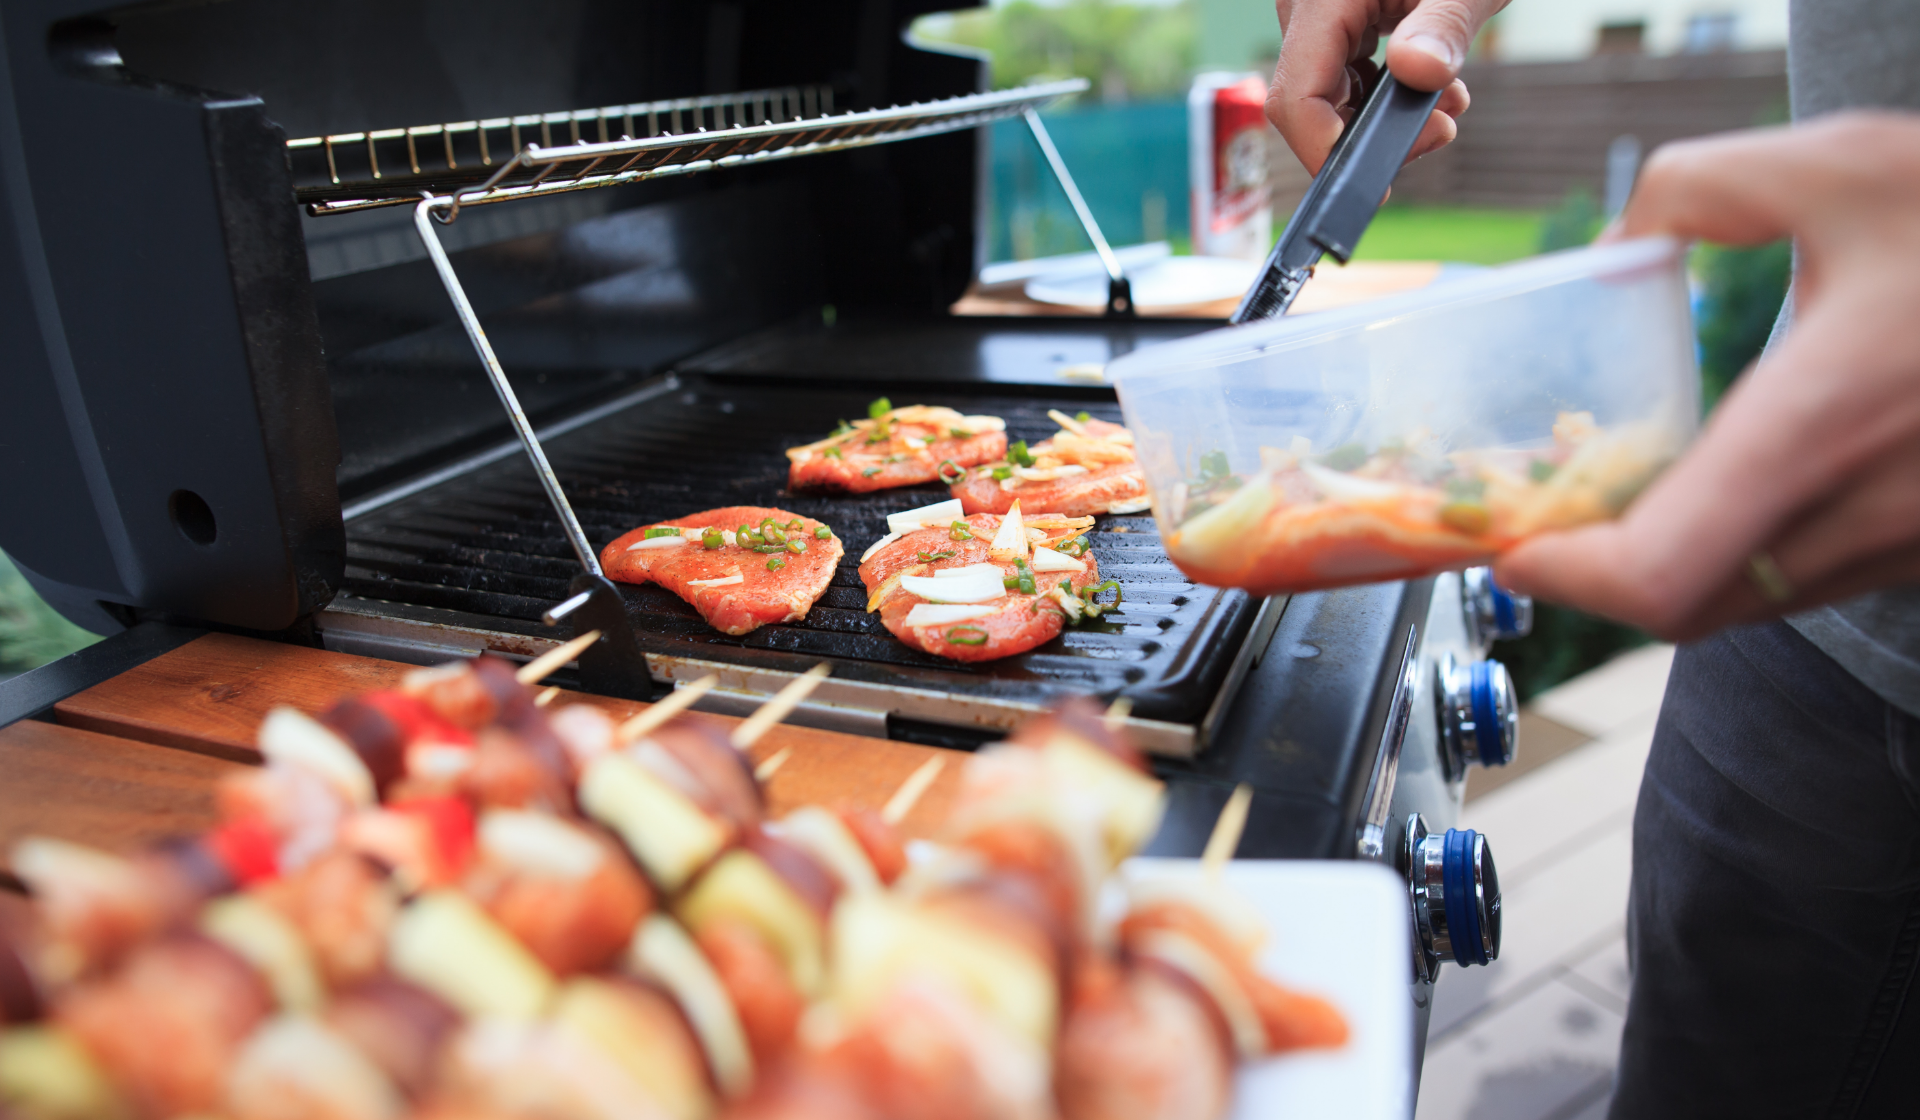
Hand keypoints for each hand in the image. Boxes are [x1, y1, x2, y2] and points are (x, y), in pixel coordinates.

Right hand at [1266, 0, 1505, 173]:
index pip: (1296, 92)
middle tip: (1440, 132)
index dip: (1323, 146)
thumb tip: (1419, 72)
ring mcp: (1317, 16)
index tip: (1372, 176)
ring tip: (1449, 106)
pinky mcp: (1335, 22)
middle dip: (1369, 135)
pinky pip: (1342, 76)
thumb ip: (1443, 24)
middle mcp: (1305, 6)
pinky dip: (1384, 95)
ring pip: (1326, 96)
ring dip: (1383, 119)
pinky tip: (1432, 88)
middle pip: (1309, 102)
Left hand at [1496, 113, 1919, 640]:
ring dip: (1660, 569)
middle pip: (1685, 609)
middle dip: (1596, 576)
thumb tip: (1616, 245)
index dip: (1569, 578)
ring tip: (1604, 500)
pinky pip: (1803, 581)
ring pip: (1745, 603)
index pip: (1661, 574)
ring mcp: (1906, 541)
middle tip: (1536, 522)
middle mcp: (1865, 510)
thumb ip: (1700, 188)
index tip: (1514, 545)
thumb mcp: (1845, 166)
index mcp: (1824, 425)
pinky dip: (1731, 556)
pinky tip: (1707, 487)